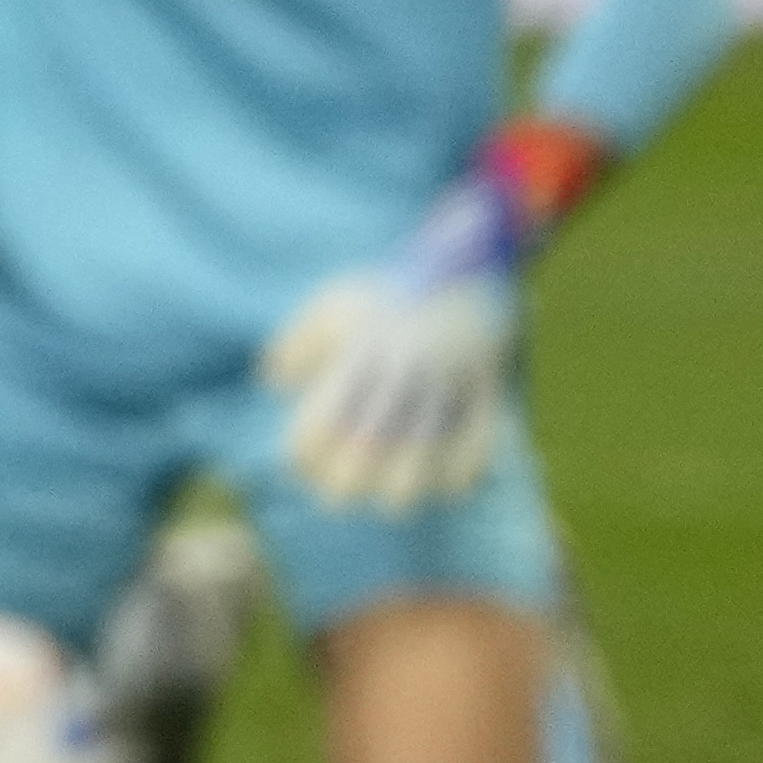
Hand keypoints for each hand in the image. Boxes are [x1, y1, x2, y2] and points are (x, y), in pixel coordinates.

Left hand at [267, 172, 532, 512]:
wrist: (468, 270)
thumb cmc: (390, 293)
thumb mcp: (331, 302)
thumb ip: (297, 343)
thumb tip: (275, 384)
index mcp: (360, 358)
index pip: (318, 427)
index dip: (304, 456)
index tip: (300, 462)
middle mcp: (402, 382)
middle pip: (362, 463)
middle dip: (342, 487)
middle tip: (339, 487)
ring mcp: (447, 395)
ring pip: (416, 476)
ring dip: (396, 491)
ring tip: (385, 488)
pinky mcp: (488, 403)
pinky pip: (472, 462)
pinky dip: (453, 479)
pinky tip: (437, 476)